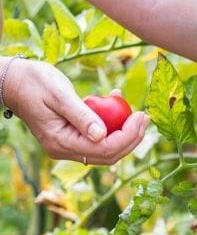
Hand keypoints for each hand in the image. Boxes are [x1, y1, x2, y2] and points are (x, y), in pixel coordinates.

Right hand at [1, 57, 148, 164]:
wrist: (12, 81)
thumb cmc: (33, 82)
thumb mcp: (59, 94)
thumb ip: (81, 115)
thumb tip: (102, 135)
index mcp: (61, 142)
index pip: (104, 149)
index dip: (128, 137)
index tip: (141, 116)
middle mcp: (65, 150)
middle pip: (109, 154)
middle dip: (131, 138)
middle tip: (145, 116)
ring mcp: (69, 146)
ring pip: (106, 148)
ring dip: (124, 132)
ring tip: (135, 111)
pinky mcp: (72, 138)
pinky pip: (98, 138)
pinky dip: (112, 125)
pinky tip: (115, 103)